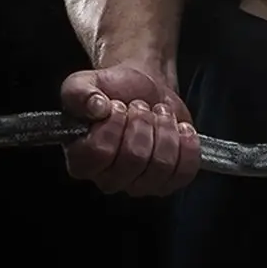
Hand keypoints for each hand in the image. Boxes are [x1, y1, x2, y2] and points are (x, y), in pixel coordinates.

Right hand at [59, 65, 201, 195]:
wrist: (143, 88)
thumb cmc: (113, 91)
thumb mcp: (84, 83)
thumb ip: (79, 93)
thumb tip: (95, 107)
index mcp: (81, 159)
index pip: (99, 153)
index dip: (113, 125)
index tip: (117, 106)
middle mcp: (108, 178)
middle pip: (134, 159)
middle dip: (143, 122)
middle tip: (140, 107)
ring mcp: (139, 184)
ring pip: (161, 165)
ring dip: (165, 129)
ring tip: (158, 113)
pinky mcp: (168, 181)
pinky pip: (184, 171)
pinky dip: (187, 145)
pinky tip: (180, 128)